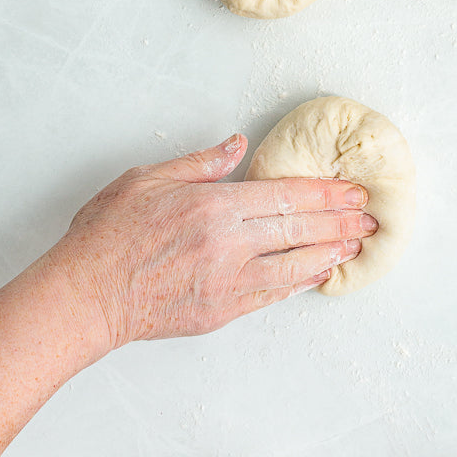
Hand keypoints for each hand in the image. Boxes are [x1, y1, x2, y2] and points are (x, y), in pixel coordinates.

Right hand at [46, 134, 377, 353]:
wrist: (86, 296)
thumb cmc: (108, 235)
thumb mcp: (148, 180)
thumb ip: (199, 164)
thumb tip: (237, 145)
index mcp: (212, 207)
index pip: (284, 196)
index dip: (324, 193)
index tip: (351, 190)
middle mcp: (227, 245)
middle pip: (299, 229)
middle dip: (340, 221)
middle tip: (370, 216)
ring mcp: (227, 283)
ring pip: (294, 265)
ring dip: (330, 253)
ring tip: (356, 244)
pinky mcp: (222, 312)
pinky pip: (273, 294)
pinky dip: (301, 281)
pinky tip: (319, 273)